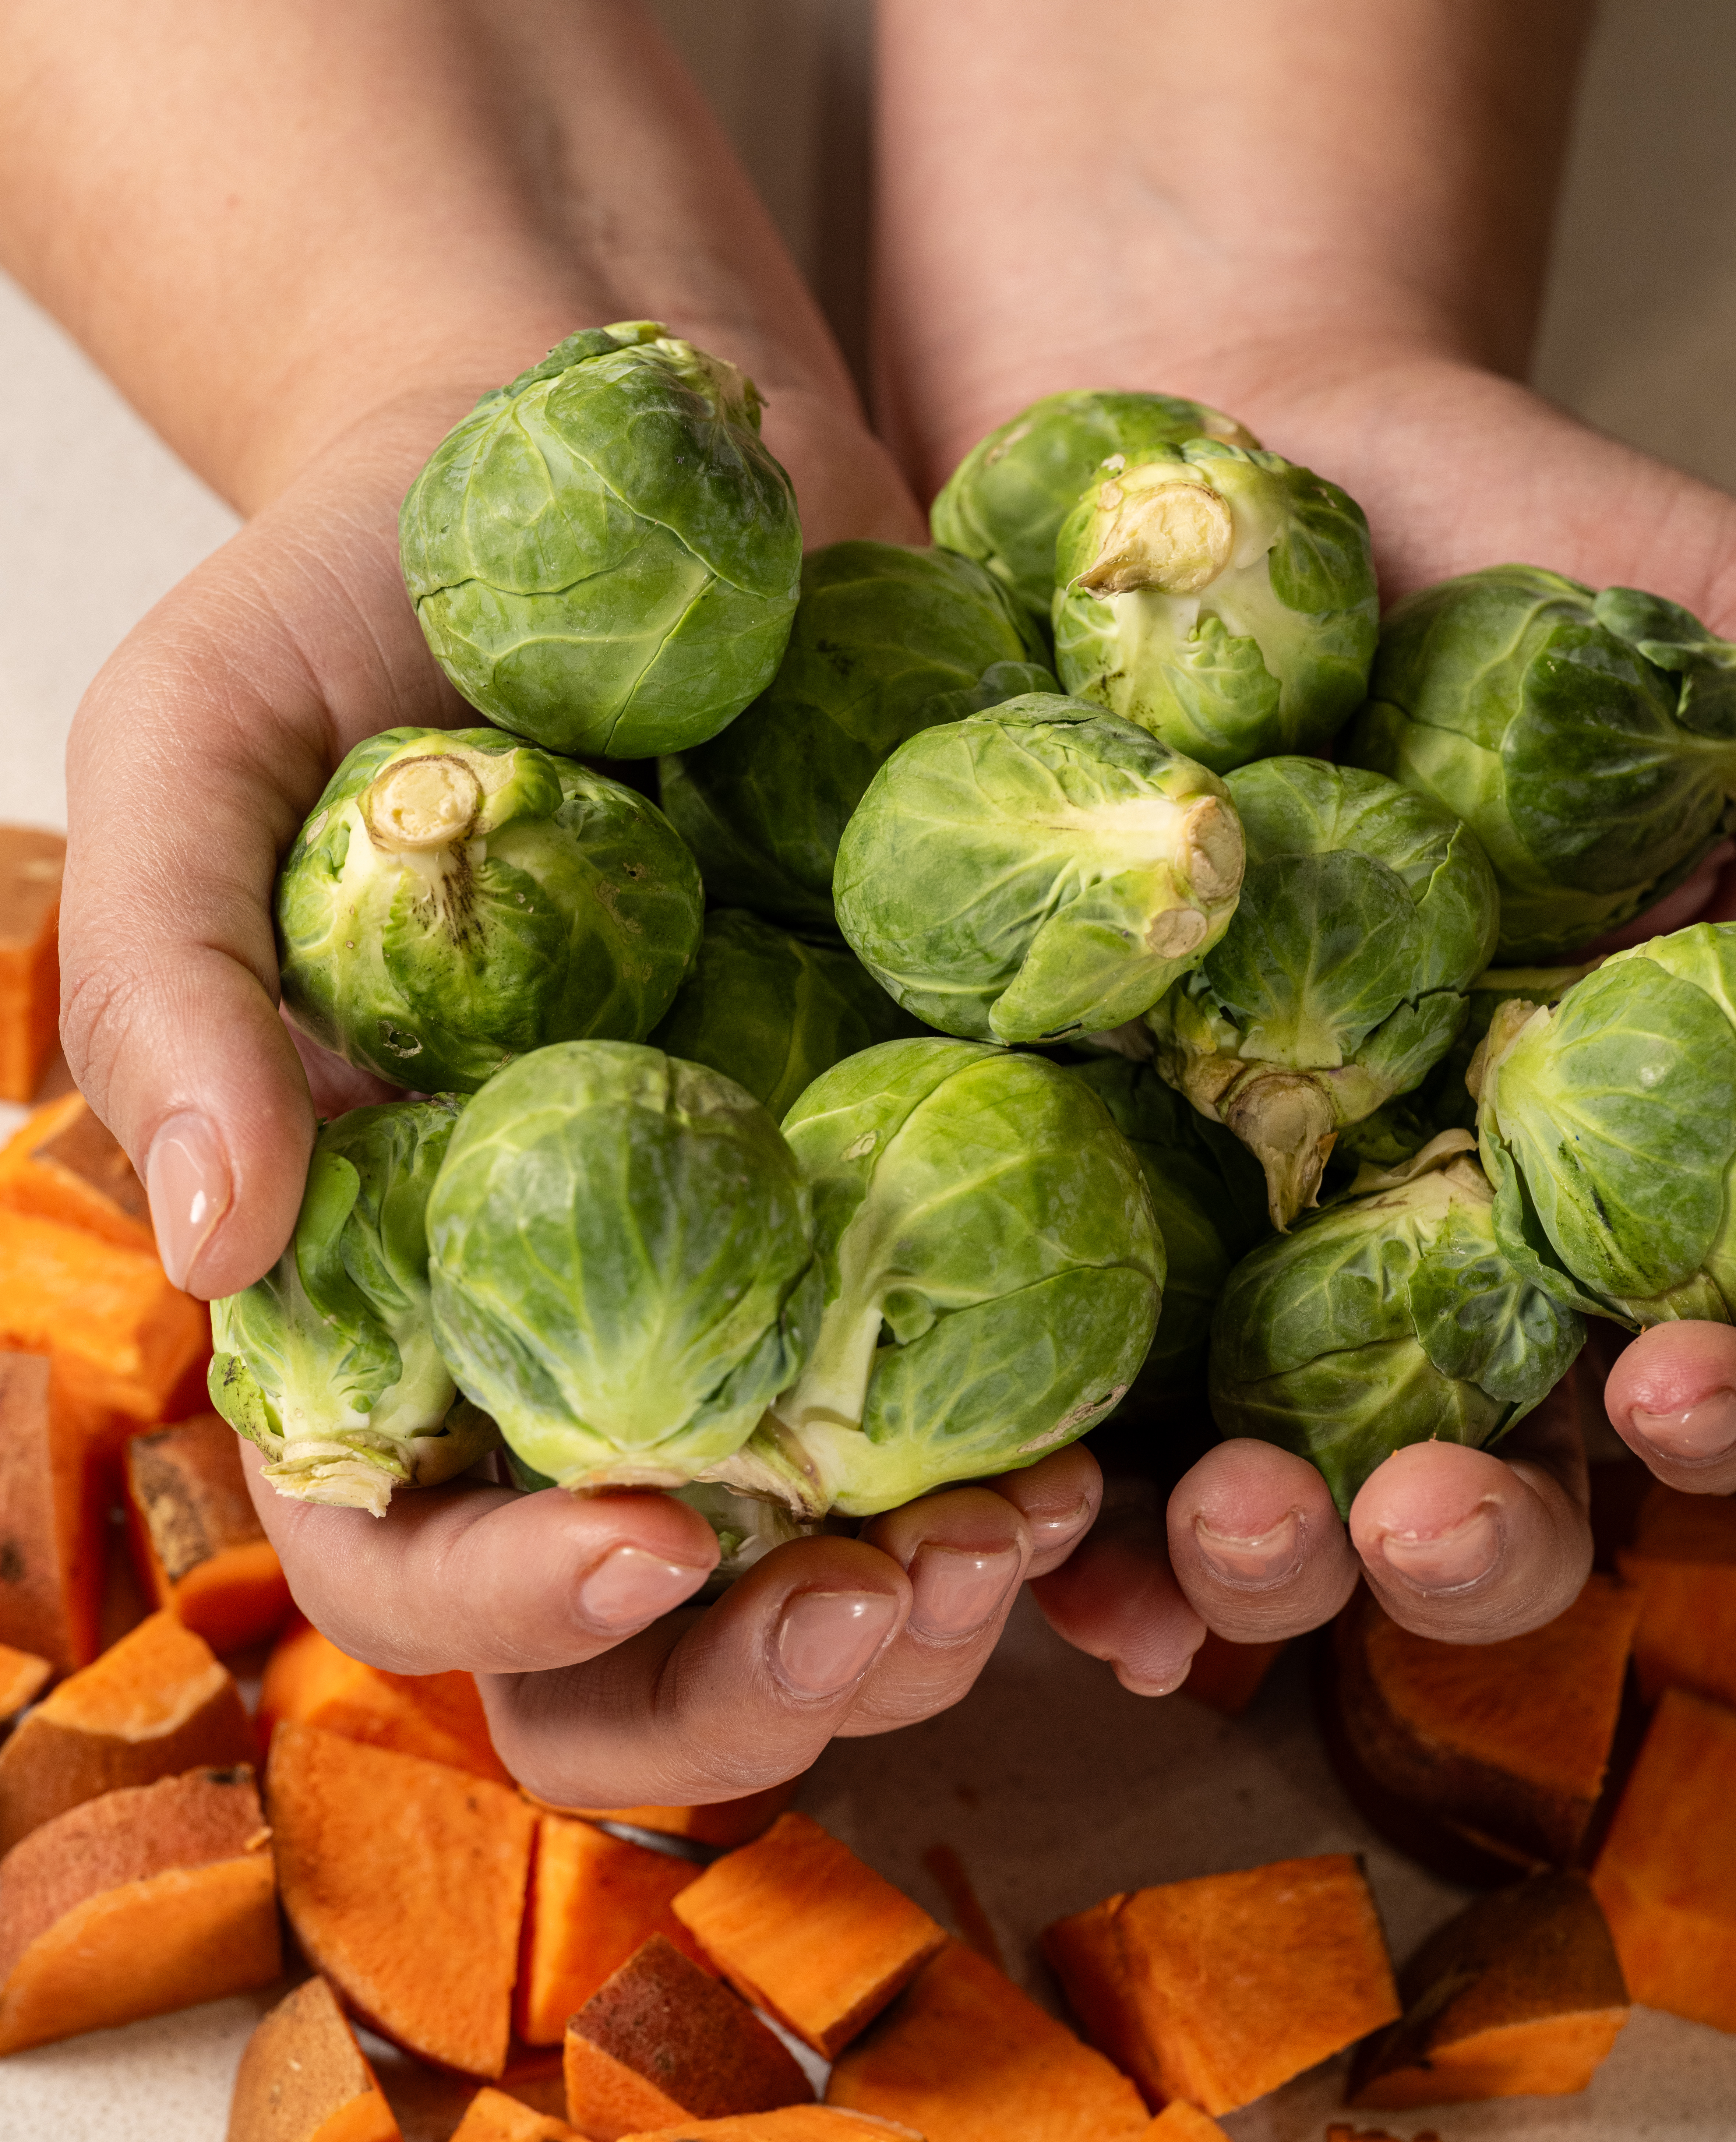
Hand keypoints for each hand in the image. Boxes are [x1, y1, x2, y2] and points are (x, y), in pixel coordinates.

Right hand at [65, 369, 1107, 1812]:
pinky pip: (1024, 1402)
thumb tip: (208, 1242)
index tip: (653, 1543)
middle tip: (901, 1597)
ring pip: (848, 1571)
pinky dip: (1092, 1487)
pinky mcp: (947, 1196)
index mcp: (397, 1293)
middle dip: (776, 1672)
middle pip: (653, 1635)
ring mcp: (783, 1285)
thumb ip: (172, 986)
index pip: (409, 1550)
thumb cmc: (357, 612)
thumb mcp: (203, 749)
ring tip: (1044, 1530)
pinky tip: (1156, 1478)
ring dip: (947, 1606)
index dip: (510, 1599)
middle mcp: (594, 1338)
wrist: (621, 468)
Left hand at [1026, 355, 1735, 1686]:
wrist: (1255, 460)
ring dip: (1263, 1560)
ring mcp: (1257, 1246)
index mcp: (1625, 1161)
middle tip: (1408, 1514)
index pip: (1704, 1352)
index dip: (1710, 1406)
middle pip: (1492, 1473)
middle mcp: (1451, 1246)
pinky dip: (1073, 1513)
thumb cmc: (1544, 549)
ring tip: (1227, 1534)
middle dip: (1466, 1540)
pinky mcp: (1087, 1211)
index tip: (1662, 1390)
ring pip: (1283, 1483)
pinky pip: (1081, 1406)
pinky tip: (1050, 1551)